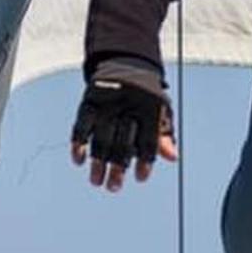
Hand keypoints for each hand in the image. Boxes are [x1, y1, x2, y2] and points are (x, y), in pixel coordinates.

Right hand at [70, 59, 177, 190]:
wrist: (127, 64)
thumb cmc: (147, 96)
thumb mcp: (161, 111)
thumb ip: (164, 135)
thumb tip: (173, 158)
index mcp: (150, 109)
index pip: (149, 140)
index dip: (145, 161)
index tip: (140, 179)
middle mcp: (129, 106)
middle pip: (123, 142)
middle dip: (118, 168)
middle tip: (113, 188)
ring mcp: (108, 103)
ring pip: (101, 136)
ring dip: (97, 162)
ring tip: (96, 181)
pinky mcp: (90, 99)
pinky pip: (81, 124)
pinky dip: (78, 143)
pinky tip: (79, 160)